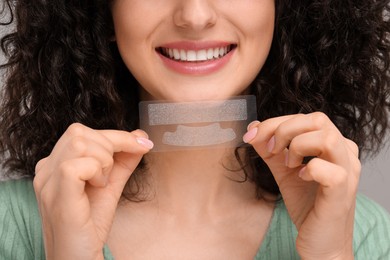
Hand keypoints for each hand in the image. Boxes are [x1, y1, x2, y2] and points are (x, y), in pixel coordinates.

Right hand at [33, 123, 152, 259]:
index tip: (143, 143)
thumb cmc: (90, 225)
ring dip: (103, 160)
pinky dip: (96, 172)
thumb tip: (140, 136)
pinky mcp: (56, 194)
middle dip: (110, 145)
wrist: (78, 257)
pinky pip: (77, 164)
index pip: (82, 132)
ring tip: (101, 183)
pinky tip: (97, 188)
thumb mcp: (110, 186)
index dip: (116, 136)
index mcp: (55, 165)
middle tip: (113, 172)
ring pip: (80, 143)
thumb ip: (123, 161)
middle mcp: (46, 170)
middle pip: (79, 132)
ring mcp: (47, 181)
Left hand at [244, 112, 359, 258]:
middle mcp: (344, 154)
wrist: (320, 243)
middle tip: (270, 150)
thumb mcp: (284, 171)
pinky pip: (329, 170)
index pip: (306, 118)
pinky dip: (309, 169)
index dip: (275, 122)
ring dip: (297, 146)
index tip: (252, 135)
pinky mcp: (342, 193)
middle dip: (283, 130)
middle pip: (317, 119)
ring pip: (327, 137)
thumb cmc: (307, 205)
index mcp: (332, 145)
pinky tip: (301, 178)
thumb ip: (270, 149)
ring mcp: (347, 172)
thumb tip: (253, 128)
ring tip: (288, 164)